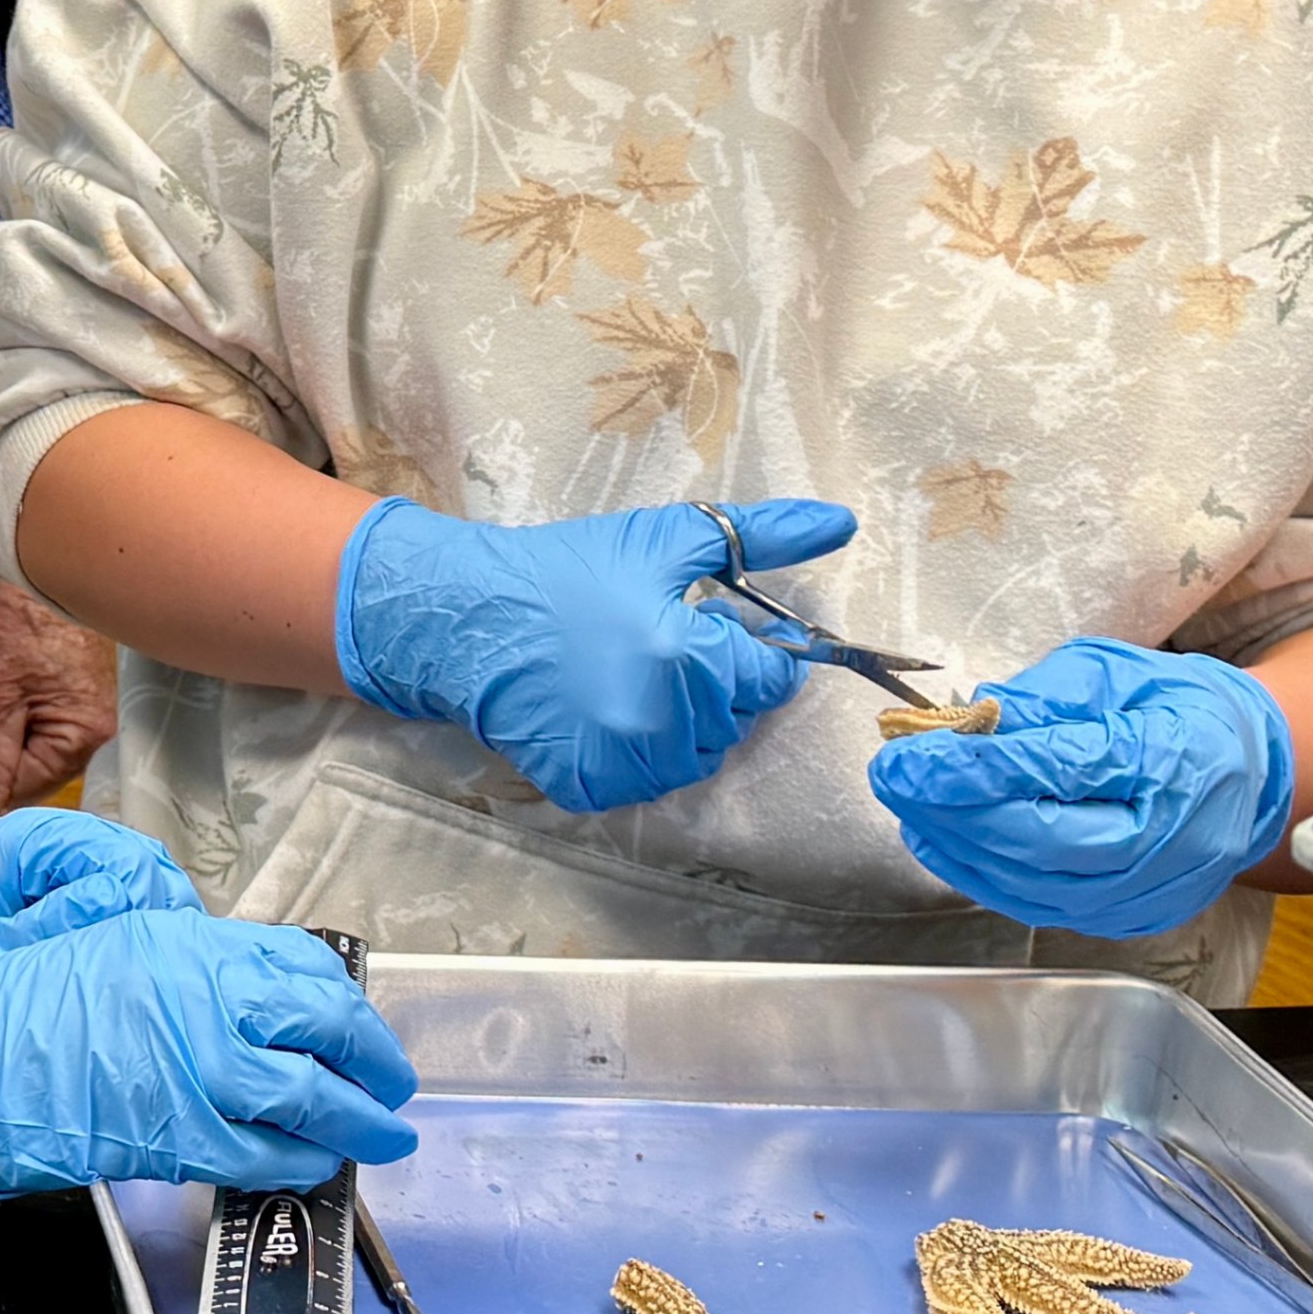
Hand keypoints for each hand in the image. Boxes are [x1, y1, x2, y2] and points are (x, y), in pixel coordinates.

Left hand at [0, 573, 118, 814]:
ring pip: (24, 748)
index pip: (20, 791)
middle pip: (25, 773)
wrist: (40, 555)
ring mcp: (82, 710)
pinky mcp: (69, 692)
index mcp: (82, 736)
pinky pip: (31, 722)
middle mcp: (92, 730)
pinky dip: (6, 712)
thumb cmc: (23, 614)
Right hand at [0, 905, 419, 1197]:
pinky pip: (265, 1155)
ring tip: (381, 1136)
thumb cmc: (16, 985)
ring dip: (357, 1123)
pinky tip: (318, 1163)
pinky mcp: (177, 1137)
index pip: (303, 966)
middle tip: (394, 1083)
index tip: (358, 1017)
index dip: (345, 999)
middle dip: (373, 1063)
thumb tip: (233, 972)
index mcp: (190, 944)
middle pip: (327, 1031)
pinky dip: (303, 1160)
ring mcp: (198, 1074)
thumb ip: (176, 944)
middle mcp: (208, 1004)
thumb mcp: (104, 928)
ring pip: (311, 1102)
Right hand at [332, 496, 858, 811]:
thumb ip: (759, 535)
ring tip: (632, 677)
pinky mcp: (590, 791)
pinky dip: (638, 755)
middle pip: (735, 717)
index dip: (745, 649)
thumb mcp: (664, 538)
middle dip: (713, 683)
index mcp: (688, 659)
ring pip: (697, 756)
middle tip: (657, 644)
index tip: (704, 628)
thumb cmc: (569, 569)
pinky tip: (603, 711)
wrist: (469, 617)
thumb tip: (843, 523)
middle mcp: (663, 725)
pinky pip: (647, 782)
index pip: (771, 677)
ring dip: (682, 723)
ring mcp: (624, 767)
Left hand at [869, 636, 1295, 940]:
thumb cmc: (1178, 711)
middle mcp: (1169, 840)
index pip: (1064, 771)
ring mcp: (1151, 891)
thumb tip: (969, 720)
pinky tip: (941, 842)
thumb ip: (1043, 699)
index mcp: (1174, 760)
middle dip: (954, 810)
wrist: (1249, 774)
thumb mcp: (1115, 674)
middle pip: (1045, 841)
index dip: (979, 767)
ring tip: (907, 805)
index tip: (913, 752)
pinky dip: (983, 876)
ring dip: (958, 846)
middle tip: (894, 776)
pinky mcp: (1129, 918)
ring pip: (1036, 885)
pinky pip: (1042, 907)